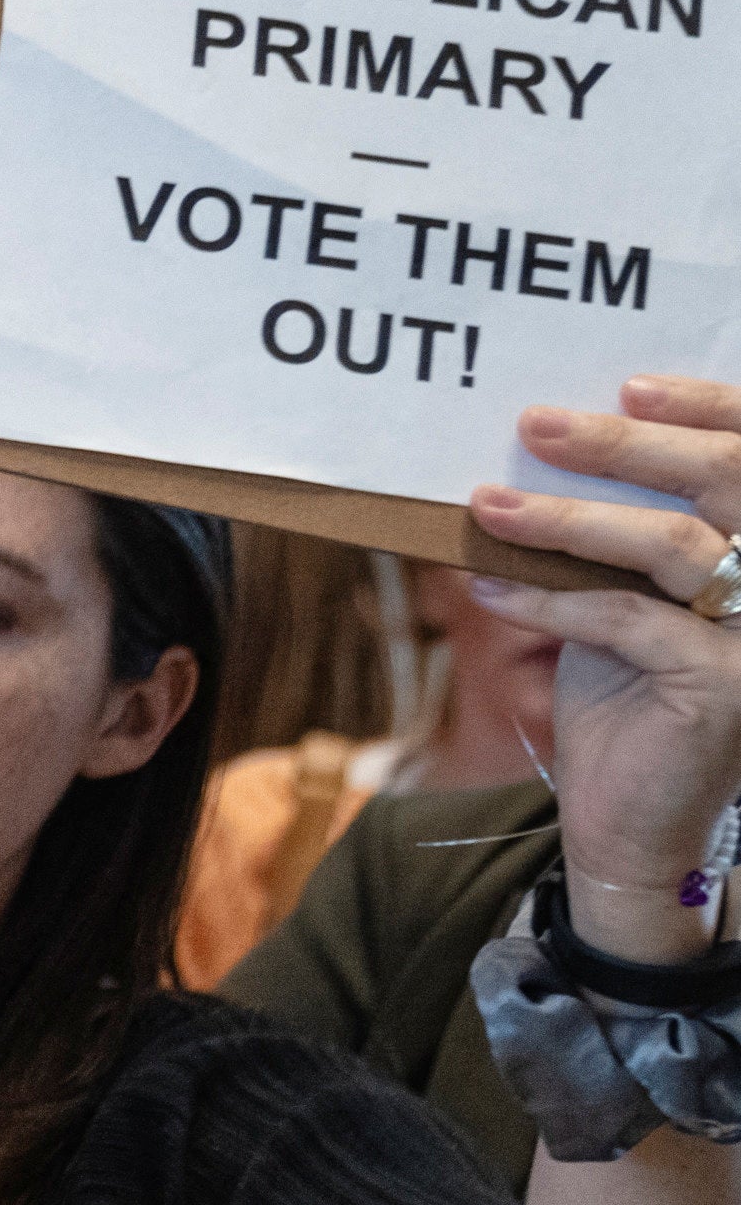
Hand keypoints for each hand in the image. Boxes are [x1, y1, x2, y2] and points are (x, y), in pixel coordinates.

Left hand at [464, 377, 740, 955]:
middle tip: (539, 423)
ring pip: (671, 547)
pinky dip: (550, 599)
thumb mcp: (617, 599)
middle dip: (628, 447)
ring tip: (487, 505)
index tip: (628, 386)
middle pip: (725, 484)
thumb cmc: (623, 698)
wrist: (628, 819)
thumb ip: (607, 537)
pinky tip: (487, 586)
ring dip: (569, 519)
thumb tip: (536, 456)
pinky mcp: (721, 684)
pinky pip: (628, 620)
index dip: (708, 411)